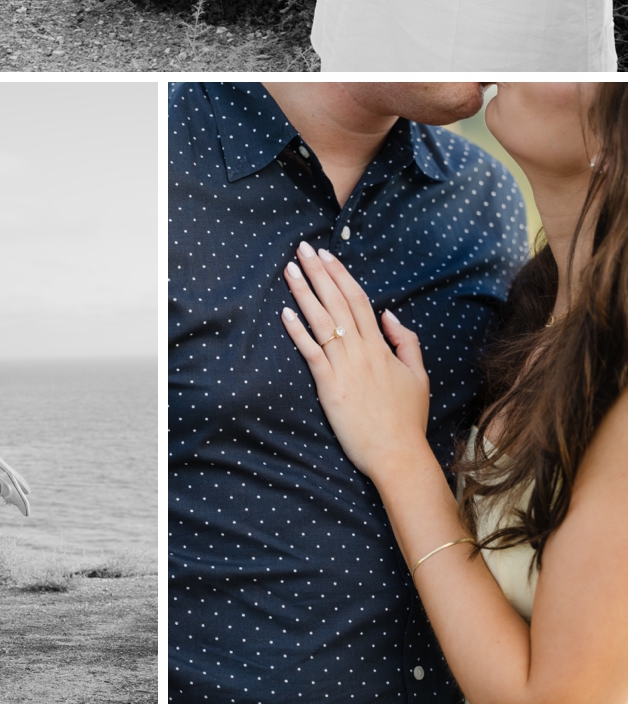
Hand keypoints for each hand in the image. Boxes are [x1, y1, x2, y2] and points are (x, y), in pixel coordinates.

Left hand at [280, 242, 429, 484]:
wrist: (399, 455)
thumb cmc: (407, 419)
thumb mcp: (419, 376)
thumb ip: (407, 342)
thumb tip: (389, 314)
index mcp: (381, 347)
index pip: (357, 300)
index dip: (340, 275)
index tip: (326, 255)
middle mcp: (361, 351)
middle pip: (337, 302)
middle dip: (318, 273)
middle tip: (302, 249)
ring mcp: (345, 368)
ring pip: (322, 321)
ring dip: (304, 293)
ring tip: (290, 269)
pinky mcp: (329, 386)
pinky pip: (312, 353)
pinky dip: (298, 331)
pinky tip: (285, 313)